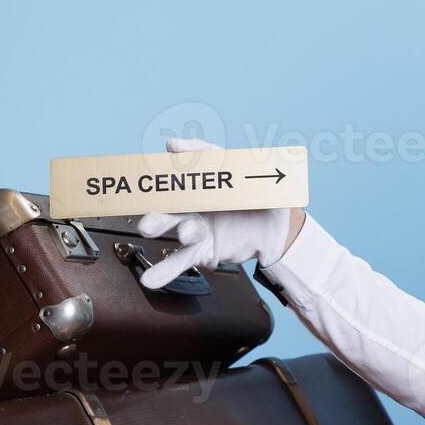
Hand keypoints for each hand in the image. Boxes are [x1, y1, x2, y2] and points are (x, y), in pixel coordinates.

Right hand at [136, 138, 293, 289]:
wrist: (280, 226)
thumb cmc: (258, 192)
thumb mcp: (240, 165)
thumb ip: (206, 153)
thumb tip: (172, 145)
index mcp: (197, 186)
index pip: (173, 180)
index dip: (157, 180)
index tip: (144, 177)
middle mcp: (192, 208)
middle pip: (170, 208)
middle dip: (157, 213)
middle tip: (148, 219)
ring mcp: (197, 230)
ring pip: (177, 232)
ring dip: (163, 230)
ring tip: (150, 229)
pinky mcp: (204, 251)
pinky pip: (183, 261)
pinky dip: (165, 271)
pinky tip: (150, 280)